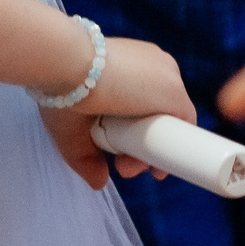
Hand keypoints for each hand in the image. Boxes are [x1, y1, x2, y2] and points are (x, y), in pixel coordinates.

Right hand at [39, 34, 193, 189]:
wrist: (66, 64)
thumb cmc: (61, 85)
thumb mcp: (71, 126)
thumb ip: (86, 156)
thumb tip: (99, 182)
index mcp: (129, 63)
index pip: (143, 105)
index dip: (132, 136)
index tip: (118, 157)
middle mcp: (152, 65)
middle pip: (156, 117)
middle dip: (139, 149)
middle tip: (122, 168)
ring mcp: (166, 76)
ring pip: (167, 124)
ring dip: (150, 152)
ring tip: (127, 167)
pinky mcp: (175, 92)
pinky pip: (184, 127)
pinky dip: (173, 148)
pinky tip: (156, 167)